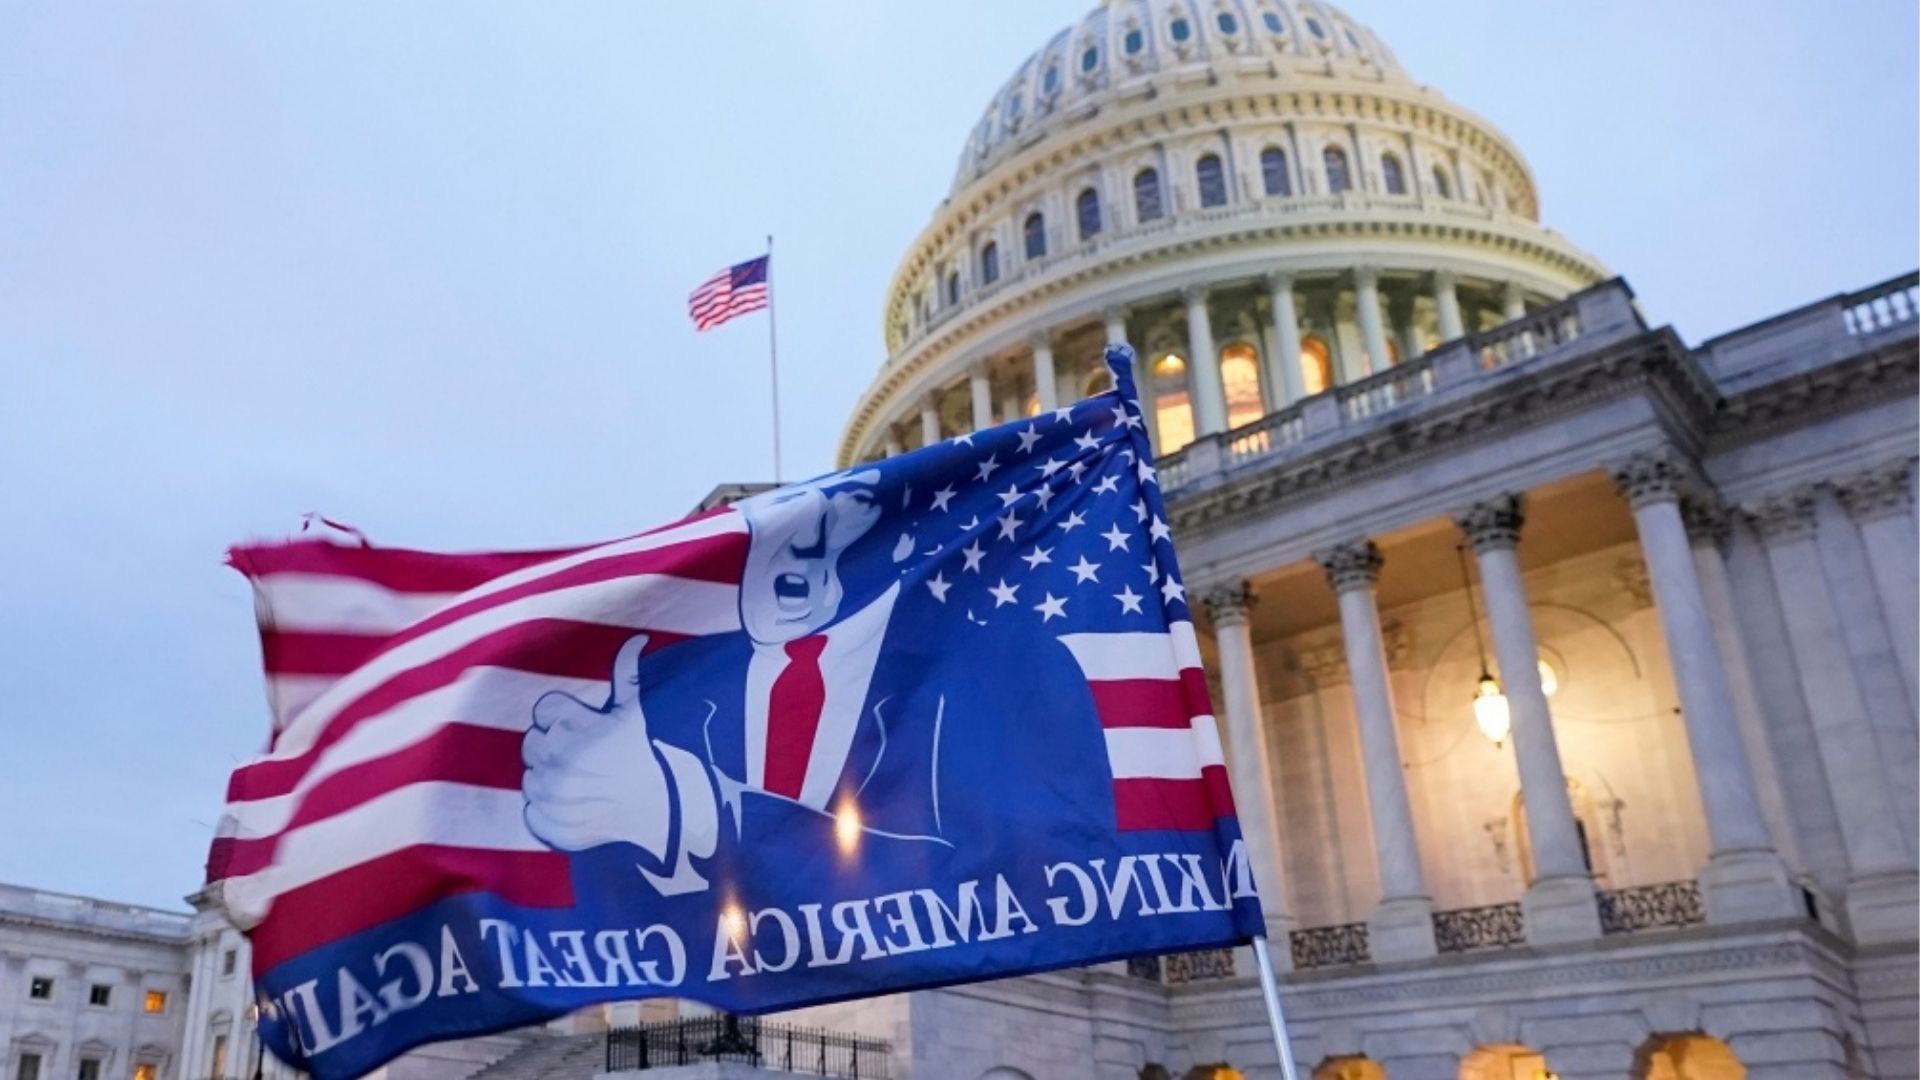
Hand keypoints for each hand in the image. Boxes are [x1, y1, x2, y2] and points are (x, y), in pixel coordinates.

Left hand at [522, 635, 672, 857]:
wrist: (664, 810)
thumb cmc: (648, 754)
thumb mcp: (637, 711)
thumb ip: (628, 673)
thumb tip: (638, 638)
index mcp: (571, 725)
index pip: (543, 711)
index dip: (563, 718)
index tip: (584, 729)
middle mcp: (556, 759)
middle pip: (532, 744)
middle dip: (554, 747)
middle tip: (585, 757)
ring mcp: (551, 795)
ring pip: (530, 778)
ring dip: (550, 779)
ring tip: (584, 782)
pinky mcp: (550, 826)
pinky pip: (531, 812)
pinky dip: (549, 812)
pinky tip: (577, 806)